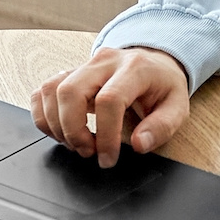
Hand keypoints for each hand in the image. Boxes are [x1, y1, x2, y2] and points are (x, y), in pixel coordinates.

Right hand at [31, 46, 190, 166]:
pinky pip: (42, 90)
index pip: (109, 100)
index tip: (108, 158)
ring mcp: (83, 65)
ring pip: (51, 89)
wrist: (154, 63)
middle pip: (71, 91)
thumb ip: (161, 127)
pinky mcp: (69, 73)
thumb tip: (139, 145)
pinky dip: (44, 115)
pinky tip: (61, 130)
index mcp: (134, 68)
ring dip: (57, 124)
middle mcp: (105, 62)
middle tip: (88, 152)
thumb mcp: (177, 107)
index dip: (105, 135)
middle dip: (73, 130)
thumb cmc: (163, 86)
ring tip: (76, 143)